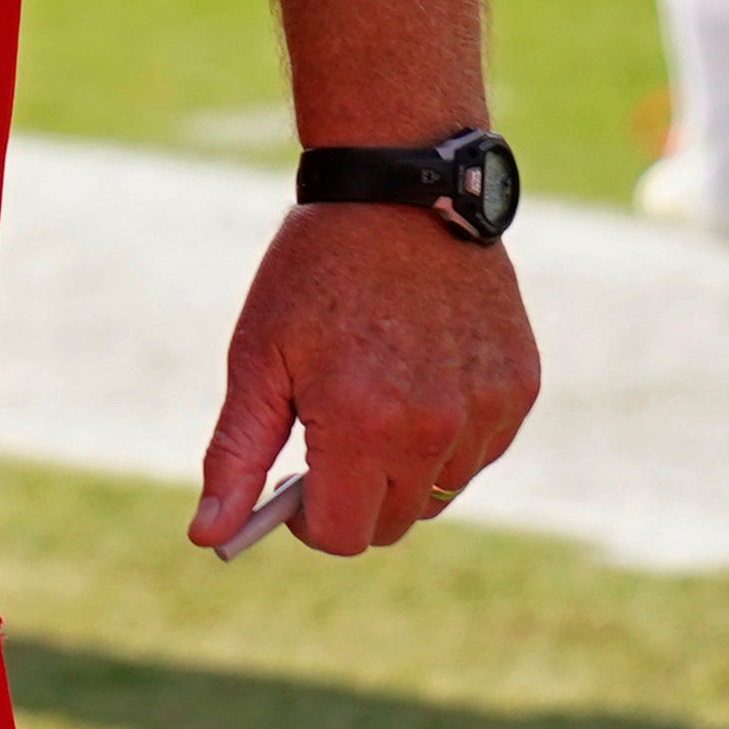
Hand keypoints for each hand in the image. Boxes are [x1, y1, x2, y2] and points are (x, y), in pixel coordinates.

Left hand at [188, 202, 539, 558]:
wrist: (401, 190)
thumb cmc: (314, 273)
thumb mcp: (257, 357)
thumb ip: (237, 455)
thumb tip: (209, 538)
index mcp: (360, 425)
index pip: (340, 535)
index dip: (306, 519)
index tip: (293, 480)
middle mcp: (433, 429)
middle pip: (391, 524)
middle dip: (353, 496)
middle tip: (328, 431)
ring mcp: (485, 411)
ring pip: (439, 492)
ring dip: (404, 468)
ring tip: (376, 391)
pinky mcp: (519, 390)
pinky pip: (479, 451)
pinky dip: (449, 435)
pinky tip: (422, 374)